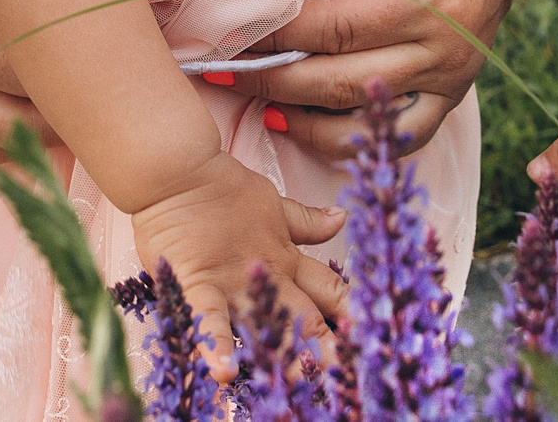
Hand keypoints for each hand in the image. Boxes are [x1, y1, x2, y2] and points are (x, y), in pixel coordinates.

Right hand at [130, 152, 348, 376]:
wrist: (180, 170)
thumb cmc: (223, 187)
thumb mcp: (275, 204)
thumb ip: (307, 220)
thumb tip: (342, 218)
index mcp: (287, 259)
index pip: (331, 290)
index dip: (354, 314)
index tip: (377, 336)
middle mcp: (267, 276)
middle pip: (307, 318)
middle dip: (330, 350)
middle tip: (354, 378)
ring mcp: (234, 281)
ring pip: (265, 323)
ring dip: (283, 355)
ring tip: (301, 387)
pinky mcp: (198, 281)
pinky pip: (208, 317)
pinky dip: (215, 344)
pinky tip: (225, 372)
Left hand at [250, 0, 529, 160]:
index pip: (338, 27)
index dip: (278, 33)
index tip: (228, 29)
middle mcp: (447, 50)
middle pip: (342, 81)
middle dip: (272, 79)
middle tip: (216, 70)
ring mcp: (452, 83)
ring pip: (364, 123)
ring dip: (299, 119)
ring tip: (249, 100)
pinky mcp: (449, 99)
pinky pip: (394, 141)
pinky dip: (342, 141)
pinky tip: (296, 123)